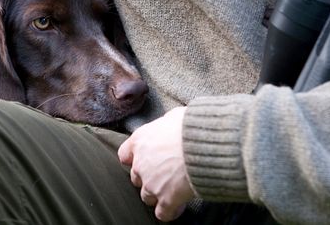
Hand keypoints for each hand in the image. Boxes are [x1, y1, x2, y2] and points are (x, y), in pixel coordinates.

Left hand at [118, 107, 194, 221]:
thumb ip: (166, 123)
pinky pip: (162, 213)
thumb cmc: (191, 127)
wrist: (204, 145)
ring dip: (157, 195)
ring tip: (172, 190)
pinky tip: (177, 206)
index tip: (143, 159)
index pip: (125, 155)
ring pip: (146, 197)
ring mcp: (152, 184)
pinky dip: (169, 212)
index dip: (134, 159)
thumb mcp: (175, 116)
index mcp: (140, 141)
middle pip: (136, 178)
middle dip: (148, 177)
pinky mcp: (166, 200)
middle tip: (164, 174)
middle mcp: (141, 164)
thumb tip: (170, 122)